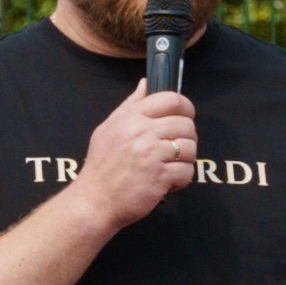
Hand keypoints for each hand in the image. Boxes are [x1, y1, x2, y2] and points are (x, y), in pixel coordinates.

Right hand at [70, 83, 204, 233]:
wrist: (95, 200)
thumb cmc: (102, 166)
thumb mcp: (109, 128)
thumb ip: (130, 105)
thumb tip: (146, 84)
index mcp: (130, 117)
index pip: (171, 99)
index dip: (186, 107)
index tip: (185, 117)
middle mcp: (141, 132)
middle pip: (186, 124)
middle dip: (188, 138)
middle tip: (177, 149)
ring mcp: (152, 154)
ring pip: (190, 148)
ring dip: (186, 160)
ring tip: (171, 166)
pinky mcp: (160, 176)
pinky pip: (187, 171)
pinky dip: (182, 179)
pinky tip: (168, 182)